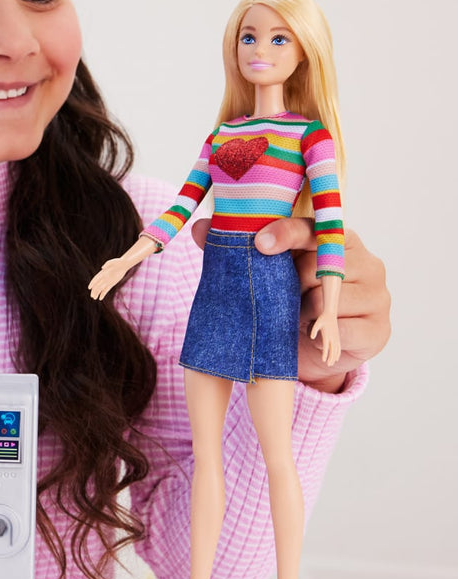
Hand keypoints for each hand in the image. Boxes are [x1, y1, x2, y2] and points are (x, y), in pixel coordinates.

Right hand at [88, 258, 130, 300]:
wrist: (124, 265)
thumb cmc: (118, 262)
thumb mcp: (113, 262)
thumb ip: (107, 264)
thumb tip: (102, 268)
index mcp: (103, 273)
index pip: (96, 279)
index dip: (92, 283)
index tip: (89, 288)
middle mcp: (103, 277)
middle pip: (97, 285)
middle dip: (94, 291)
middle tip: (92, 296)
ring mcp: (107, 281)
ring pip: (100, 288)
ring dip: (97, 293)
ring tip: (94, 298)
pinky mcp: (111, 284)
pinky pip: (106, 290)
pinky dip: (103, 294)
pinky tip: (100, 298)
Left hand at [192, 219, 389, 391]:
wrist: (313, 351)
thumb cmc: (288, 303)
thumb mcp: (265, 276)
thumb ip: (236, 250)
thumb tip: (200, 227)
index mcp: (338, 240)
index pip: (315, 229)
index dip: (287, 234)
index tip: (260, 243)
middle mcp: (366, 261)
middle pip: (321, 265)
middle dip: (292, 283)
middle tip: (281, 297)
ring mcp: (377, 295)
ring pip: (333, 300)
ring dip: (304, 312)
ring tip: (295, 317)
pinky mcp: (379, 329)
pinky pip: (345, 330)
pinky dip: (321, 336)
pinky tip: (310, 336)